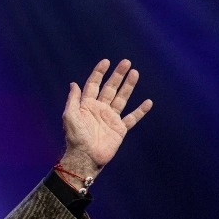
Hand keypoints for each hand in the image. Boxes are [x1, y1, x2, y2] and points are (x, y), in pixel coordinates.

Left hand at [59, 59, 152, 181]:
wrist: (85, 157)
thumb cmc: (75, 137)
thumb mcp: (70, 116)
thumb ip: (73, 99)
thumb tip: (73, 83)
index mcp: (87, 105)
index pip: (94, 85)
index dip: (99, 73)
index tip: (106, 62)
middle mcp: (100, 109)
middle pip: (110, 88)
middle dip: (117, 75)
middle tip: (126, 62)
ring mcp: (110, 118)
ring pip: (122, 98)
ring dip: (128, 86)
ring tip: (135, 73)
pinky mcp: (120, 129)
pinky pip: (132, 118)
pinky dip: (140, 110)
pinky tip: (147, 102)